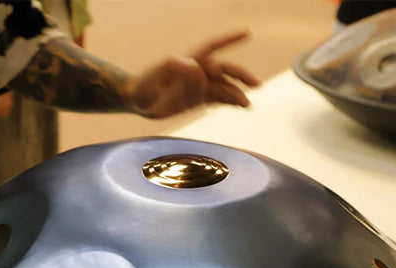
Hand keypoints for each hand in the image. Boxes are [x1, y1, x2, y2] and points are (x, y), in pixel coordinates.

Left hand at [128, 31, 260, 118]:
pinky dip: (229, 102)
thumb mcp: (159, 71)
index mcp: (191, 60)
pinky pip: (218, 100)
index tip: (246, 34)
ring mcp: (200, 87)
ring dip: (236, 95)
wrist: (139, 100)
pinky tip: (240, 106)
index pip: (213, 47)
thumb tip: (196, 68)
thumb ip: (178, 67)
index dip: (229, 40)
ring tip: (247, 104)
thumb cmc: (146, 81)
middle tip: (255, 84)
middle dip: (240, 76)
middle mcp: (199, 72)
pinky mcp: (198, 100)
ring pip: (224, 88)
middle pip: (225, 71)